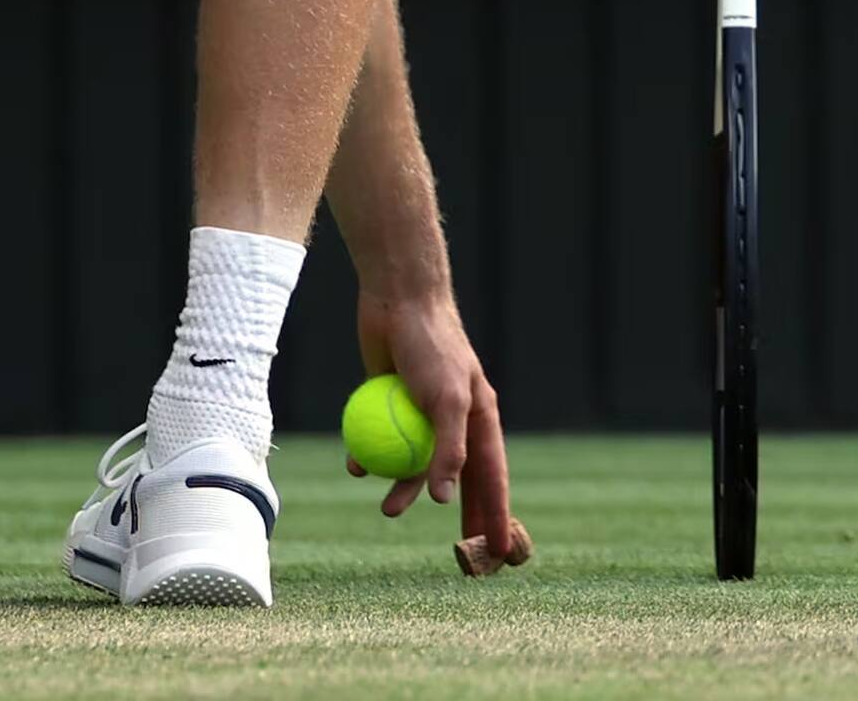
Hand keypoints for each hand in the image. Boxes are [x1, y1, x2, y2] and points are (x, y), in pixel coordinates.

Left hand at [346, 289, 512, 555]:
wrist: (398, 302)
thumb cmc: (432, 348)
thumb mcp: (446, 401)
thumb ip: (449, 450)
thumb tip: (445, 500)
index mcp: (481, 419)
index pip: (492, 477)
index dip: (496, 514)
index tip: (501, 551)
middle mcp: (455, 420)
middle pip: (458, 480)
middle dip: (460, 515)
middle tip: (460, 554)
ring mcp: (421, 414)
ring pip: (415, 464)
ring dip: (403, 489)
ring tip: (387, 509)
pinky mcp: (390, 404)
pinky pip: (382, 442)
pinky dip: (369, 456)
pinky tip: (355, 467)